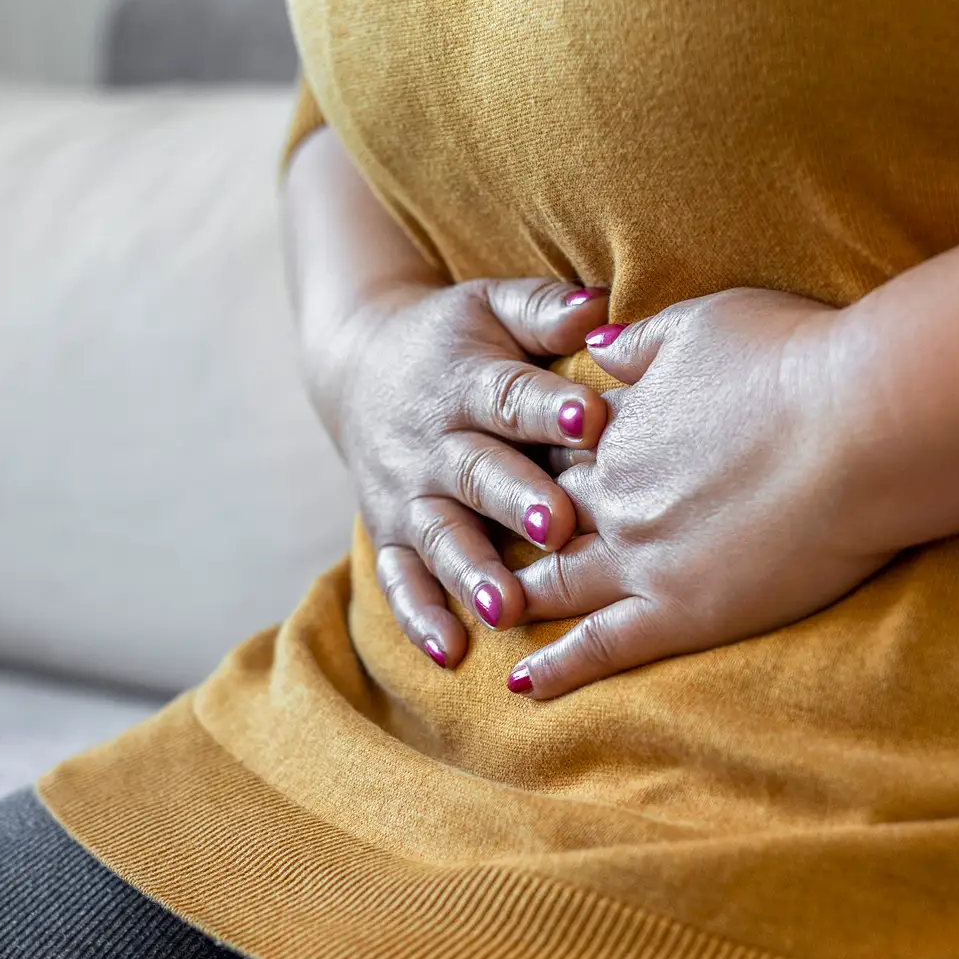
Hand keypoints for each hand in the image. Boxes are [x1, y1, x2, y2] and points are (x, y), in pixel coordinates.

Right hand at [313, 279, 612, 667]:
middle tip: (556, 527)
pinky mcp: (388, 535)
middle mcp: (433, 442)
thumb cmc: (457, 340)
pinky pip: (399, 580)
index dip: (547, 408)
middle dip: (514, 500)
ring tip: (504, 607)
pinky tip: (450, 652)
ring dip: (469, 571)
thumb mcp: (492, 306)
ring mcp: (407, 494)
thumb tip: (596, 309)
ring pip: (438, 535)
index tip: (592, 422)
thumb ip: (543, 310)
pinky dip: (419, 617)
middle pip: (475, 472)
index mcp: (467, 380)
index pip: (509, 395)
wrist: (361, 367)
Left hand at [514, 288, 896, 697]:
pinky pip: (599, 648)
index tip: (528, 470)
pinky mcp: (678, 613)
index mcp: (621, 427)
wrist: (863, 422)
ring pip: (556, 584)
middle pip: (545, 518)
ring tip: (487, 616)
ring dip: (518, 599)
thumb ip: (642, 343)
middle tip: (484, 550)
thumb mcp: (704, 323)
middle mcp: (615, 495)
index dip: (544, 461)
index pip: (562, 450)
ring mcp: (640, 558)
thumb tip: (597, 349)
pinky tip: (521, 684)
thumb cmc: (797, 360)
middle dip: (514, 534)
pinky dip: (556, 667)